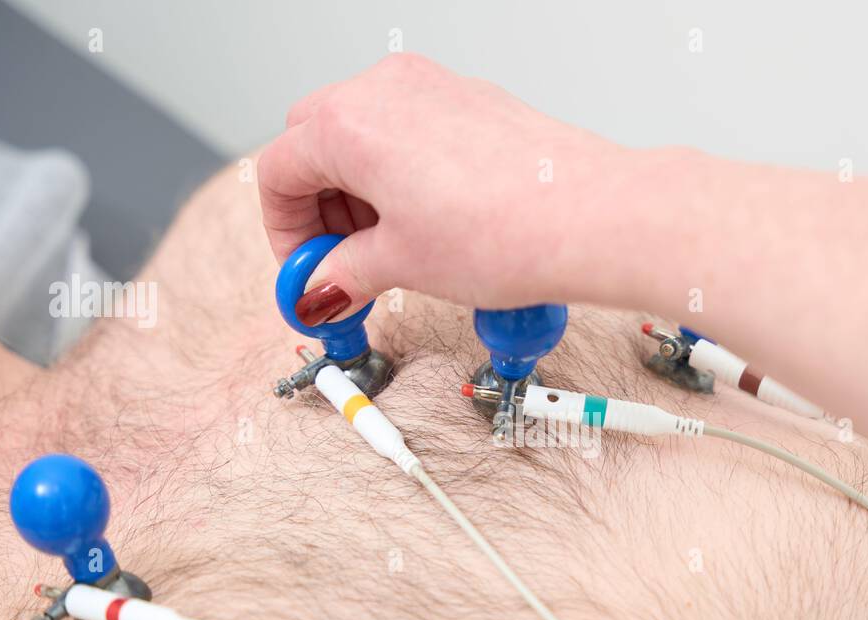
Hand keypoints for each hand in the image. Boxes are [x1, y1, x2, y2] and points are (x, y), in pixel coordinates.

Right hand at [258, 54, 624, 323]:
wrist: (591, 217)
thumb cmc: (506, 231)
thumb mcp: (402, 263)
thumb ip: (344, 272)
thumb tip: (321, 286)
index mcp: (349, 124)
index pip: (277, 171)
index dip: (283, 232)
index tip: (306, 270)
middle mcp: (384, 89)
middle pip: (312, 142)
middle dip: (317, 206)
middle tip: (342, 261)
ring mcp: (431, 86)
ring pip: (362, 132)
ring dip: (357, 190)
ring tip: (389, 249)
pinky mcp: (469, 99)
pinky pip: (409, 128)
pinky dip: (400, 172)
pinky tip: (428, 222)